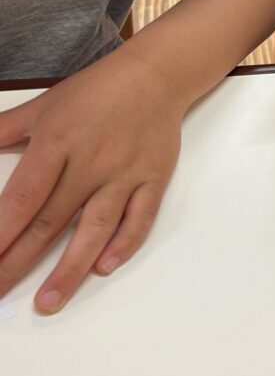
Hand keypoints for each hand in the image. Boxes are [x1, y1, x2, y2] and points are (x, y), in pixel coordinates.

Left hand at [0, 50, 182, 313]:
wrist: (157, 74)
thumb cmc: (97, 90)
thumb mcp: (44, 104)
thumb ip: (4, 131)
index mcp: (58, 142)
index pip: (23, 198)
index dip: (0, 233)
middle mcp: (92, 162)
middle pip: (51, 222)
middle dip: (19, 262)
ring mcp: (125, 173)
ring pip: (95, 228)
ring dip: (71, 268)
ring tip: (48, 301)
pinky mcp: (154, 178)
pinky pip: (140, 217)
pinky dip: (125, 243)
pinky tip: (105, 266)